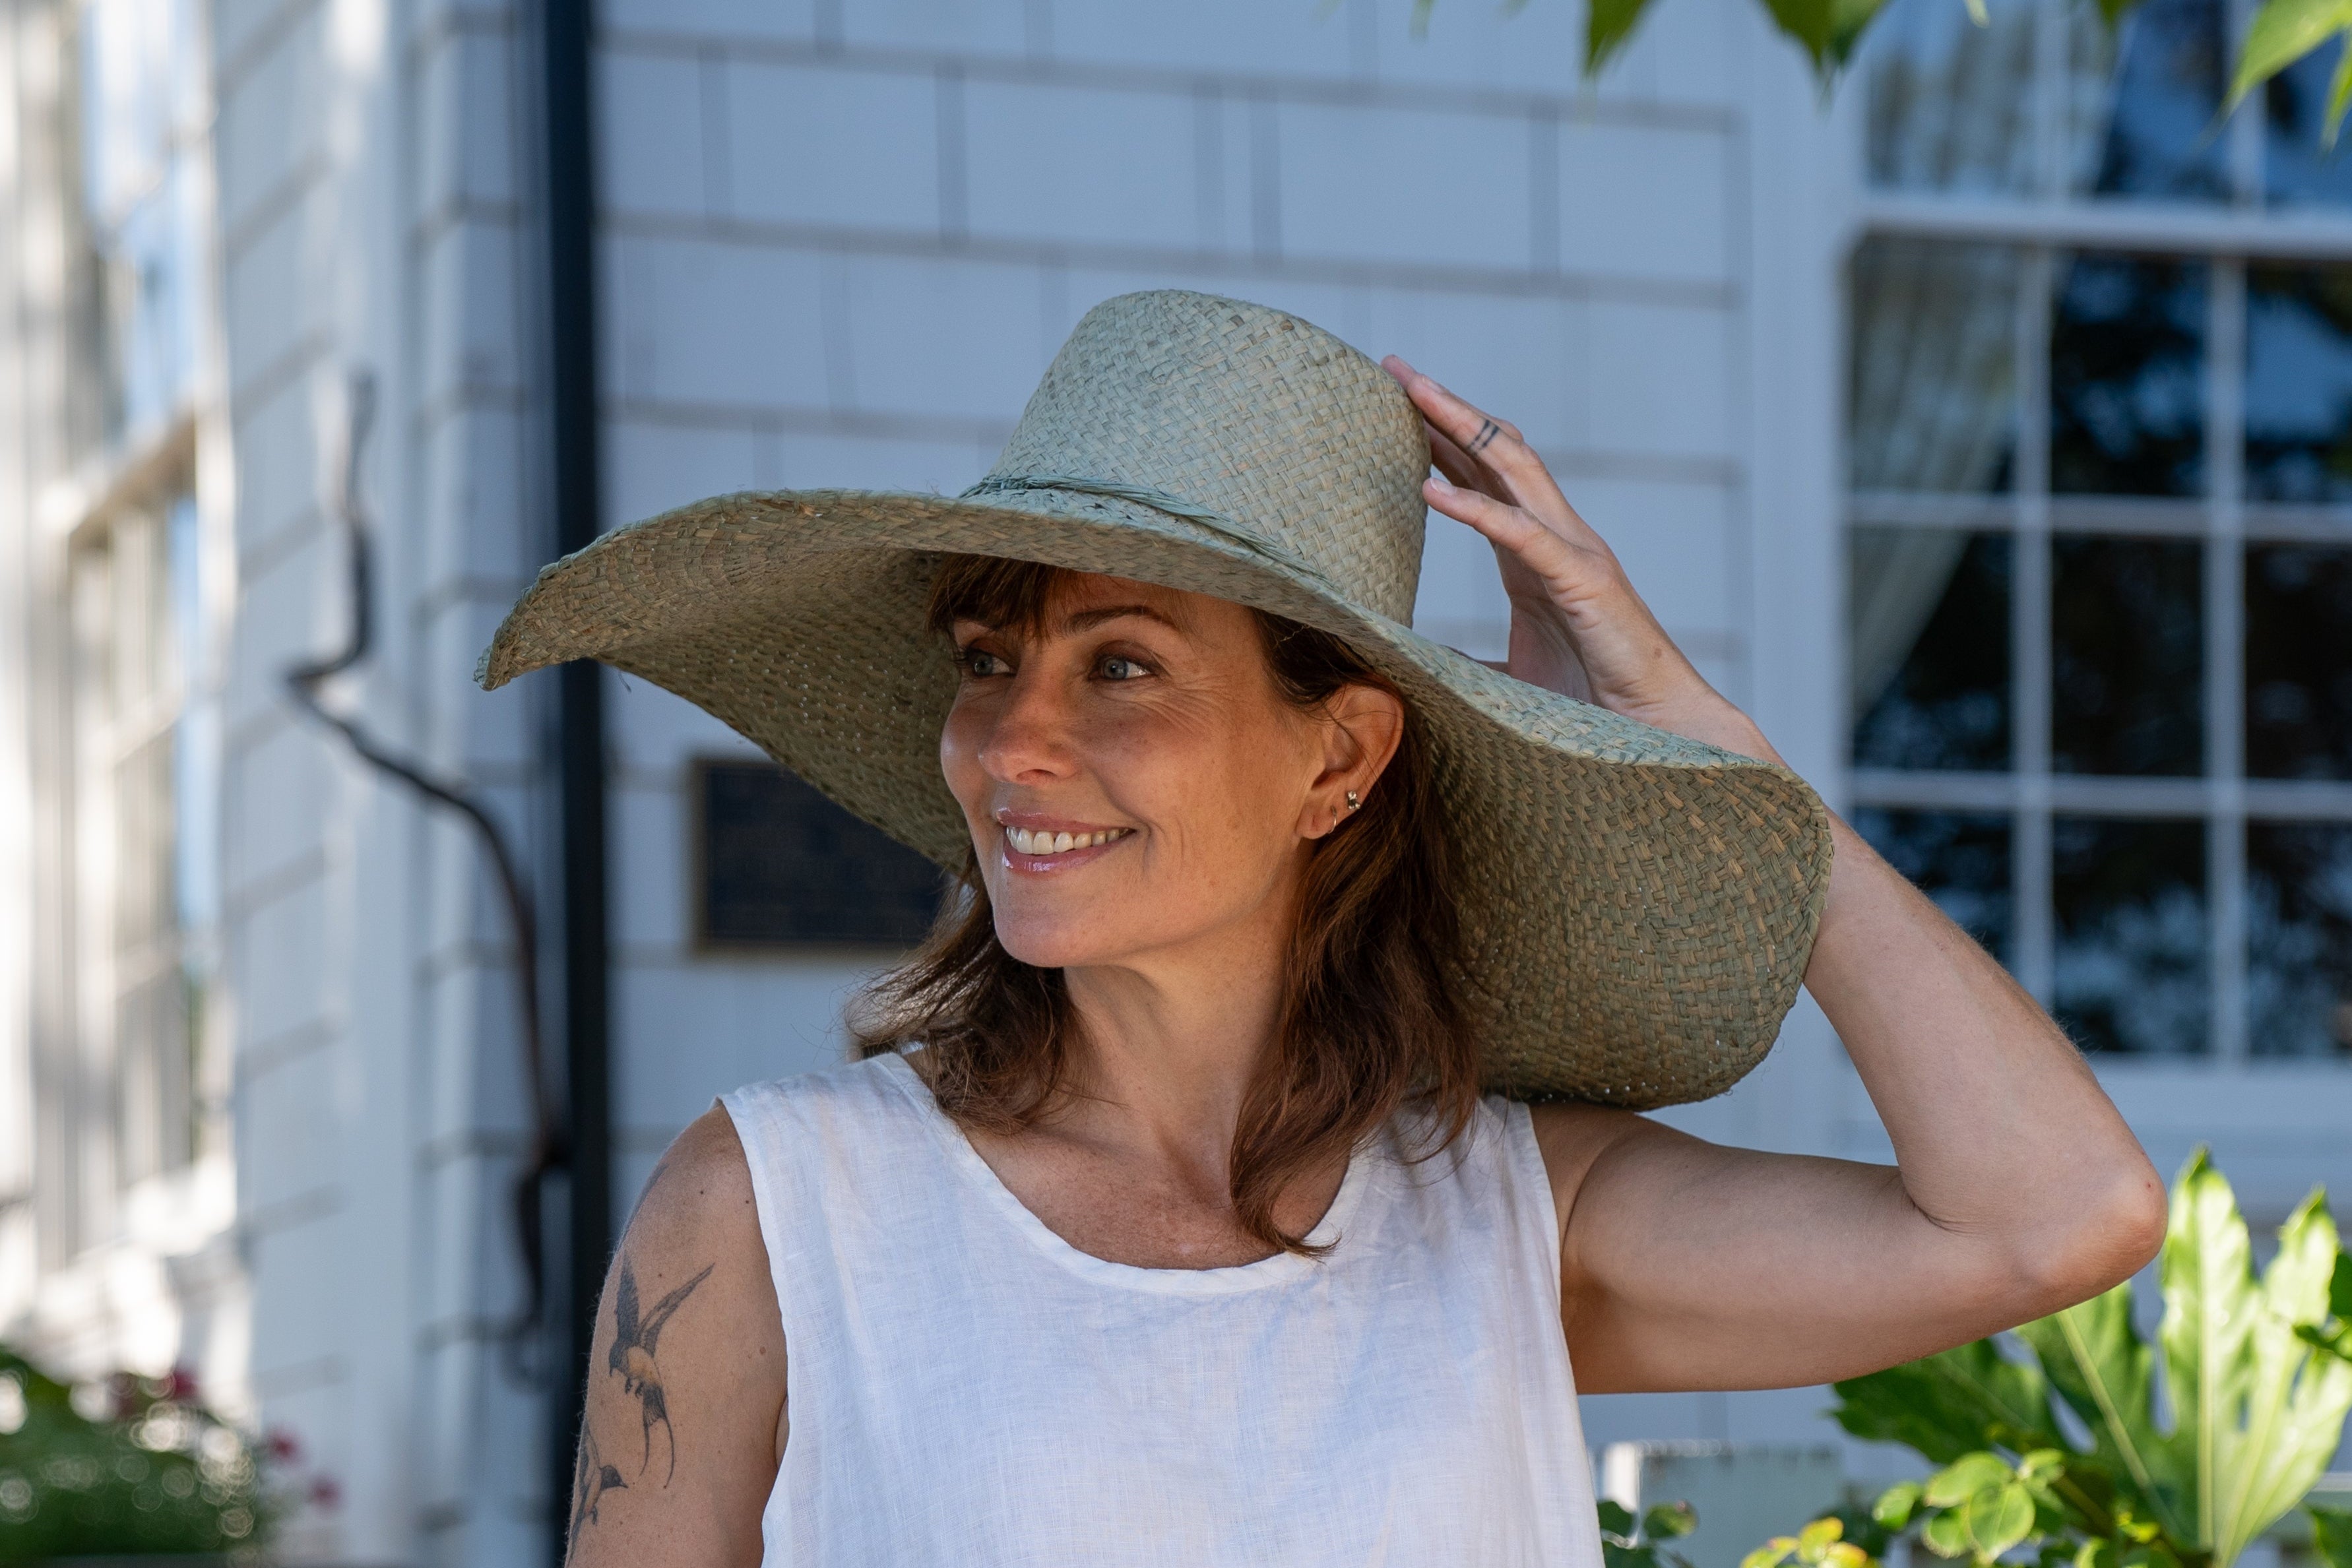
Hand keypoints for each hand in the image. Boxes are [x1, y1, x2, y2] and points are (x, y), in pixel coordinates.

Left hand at [1381, 355, 1774, 760]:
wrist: (1654, 734)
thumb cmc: (1589, 706)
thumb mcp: (1507, 679)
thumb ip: (1463, 665)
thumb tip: (1416, 670)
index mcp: (1532, 554)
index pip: (1482, 475)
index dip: (1440, 436)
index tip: (1393, 403)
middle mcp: (1553, 537)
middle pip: (1494, 450)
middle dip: (1444, 406)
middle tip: (1394, 366)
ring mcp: (1572, 552)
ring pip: (1512, 469)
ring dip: (1460, 426)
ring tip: (1413, 392)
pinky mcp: (1582, 581)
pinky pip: (1520, 534)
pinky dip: (1475, 508)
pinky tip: (1430, 490)